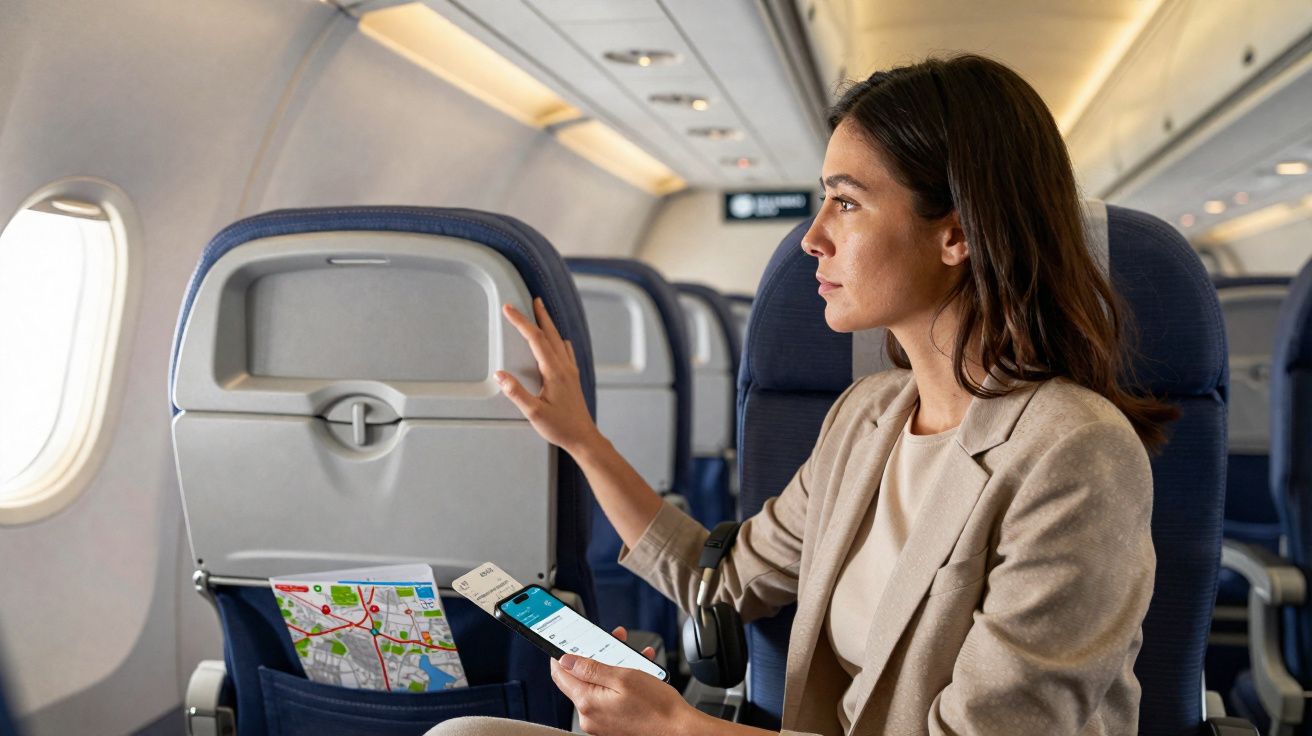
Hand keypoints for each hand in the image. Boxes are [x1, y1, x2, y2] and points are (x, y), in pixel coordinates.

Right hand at [497, 298, 601, 454]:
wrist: (583, 437)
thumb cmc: (560, 427)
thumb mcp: (533, 413)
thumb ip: (516, 393)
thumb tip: (500, 375)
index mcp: (554, 371)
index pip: (534, 339)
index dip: (521, 321)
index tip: (509, 309)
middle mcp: (564, 367)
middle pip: (550, 333)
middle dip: (539, 315)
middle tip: (533, 300)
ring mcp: (570, 371)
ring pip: (558, 340)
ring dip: (549, 325)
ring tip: (542, 314)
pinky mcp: (573, 378)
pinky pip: (566, 351)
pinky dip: (558, 340)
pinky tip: (558, 342)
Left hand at [550, 626, 703, 735]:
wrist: (679, 731)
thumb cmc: (657, 707)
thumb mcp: (623, 677)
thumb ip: (591, 668)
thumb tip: (566, 660)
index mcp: (587, 702)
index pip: (560, 674)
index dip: (560, 655)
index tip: (564, 642)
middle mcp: (590, 716)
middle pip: (581, 679)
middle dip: (595, 656)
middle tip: (610, 641)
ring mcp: (601, 722)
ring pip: (598, 686)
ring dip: (612, 667)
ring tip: (631, 655)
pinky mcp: (612, 724)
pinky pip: (608, 698)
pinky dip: (619, 682)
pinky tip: (637, 672)